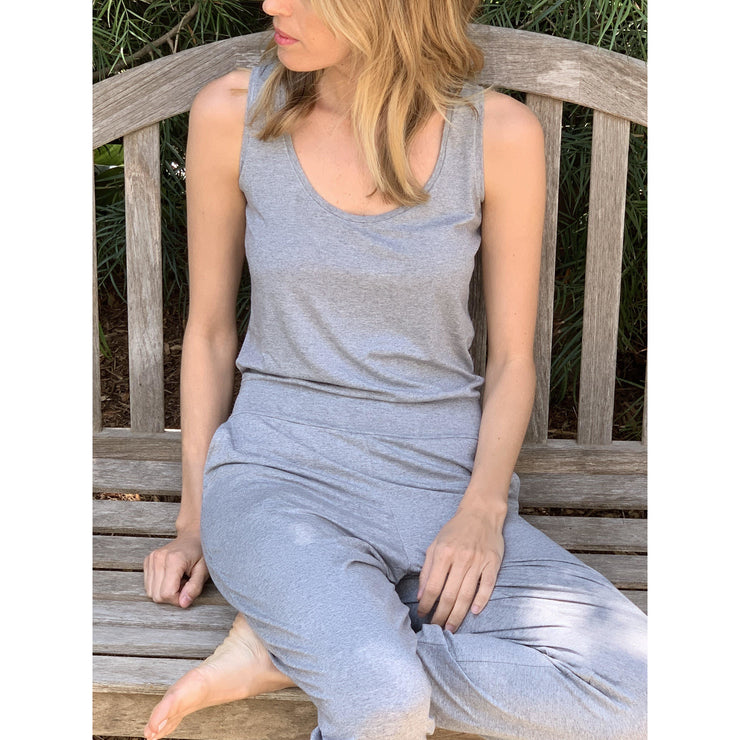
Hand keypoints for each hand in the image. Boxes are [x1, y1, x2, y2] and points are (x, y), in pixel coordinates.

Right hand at [143, 527, 209, 607]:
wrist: (193, 536)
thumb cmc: (201, 552)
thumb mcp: (204, 570)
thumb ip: (194, 587)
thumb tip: (183, 604)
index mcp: (173, 560)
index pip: (167, 594)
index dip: (178, 599)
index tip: (188, 591)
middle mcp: (158, 558)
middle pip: (156, 596)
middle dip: (171, 596)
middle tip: (184, 584)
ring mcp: (151, 559)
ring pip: (150, 592)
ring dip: (165, 591)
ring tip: (178, 580)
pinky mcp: (147, 561)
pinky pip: (148, 585)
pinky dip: (159, 586)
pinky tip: (171, 577)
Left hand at [416, 505, 504, 631]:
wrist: (481, 512)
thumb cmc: (455, 530)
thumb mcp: (435, 544)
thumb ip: (427, 569)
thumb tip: (420, 594)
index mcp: (443, 553)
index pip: (432, 586)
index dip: (426, 604)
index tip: (422, 615)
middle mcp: (460, 558)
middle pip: (449, 594)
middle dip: (441, 615)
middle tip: (436, 629)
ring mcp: (478, 561)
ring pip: (466, 594)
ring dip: (458, 615)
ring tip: (451, 627)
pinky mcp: (492, 563)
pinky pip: (487, 586)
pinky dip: (481, 600)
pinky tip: (473, 613)